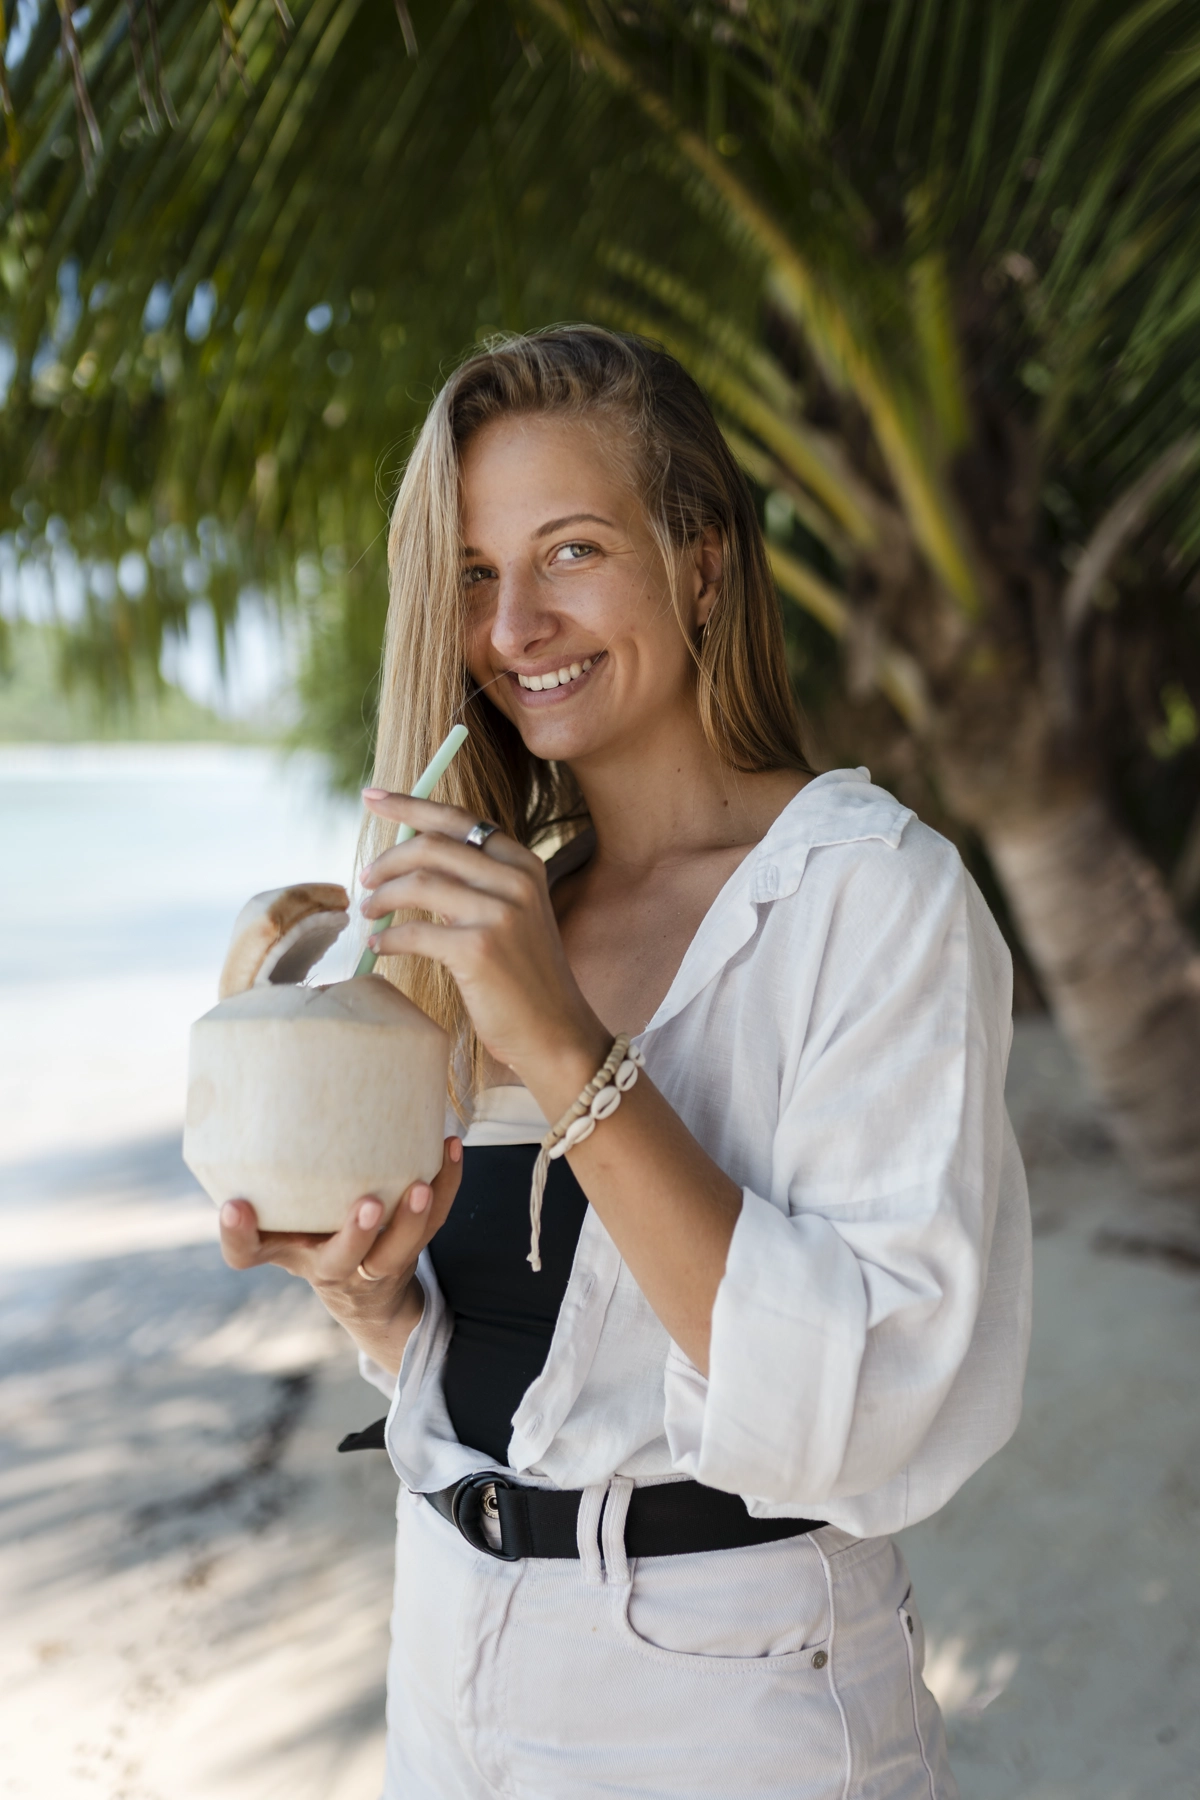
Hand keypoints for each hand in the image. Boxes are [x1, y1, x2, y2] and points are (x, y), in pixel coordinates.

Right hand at [218, 1136, 463, 1373]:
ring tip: (420, 1185)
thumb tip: (258, 1066)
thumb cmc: (306, 1221)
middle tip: (368, 1204)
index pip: (247, 1251)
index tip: (235, 1205)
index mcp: (282, 1247)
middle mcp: (324, 1261)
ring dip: (411, 1220)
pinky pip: (434, 1224)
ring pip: (394, 1251)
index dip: (239, 1233)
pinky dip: (445, 1186)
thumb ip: (269, 1159)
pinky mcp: (407, 1250)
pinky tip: (450, 1147)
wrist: (361, 1288)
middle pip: (338, 1261)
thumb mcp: (280, 1205)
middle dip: (354, 1235)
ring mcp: (369, 1262)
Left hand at [360, 792, 608, 1091]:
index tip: (371, 797)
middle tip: (365, 879)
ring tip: (369, 913)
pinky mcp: (479, 949)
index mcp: (523, 864)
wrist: (555, 1031)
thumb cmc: (523, 976)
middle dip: (388, 858)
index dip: (410, 804)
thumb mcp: (512, 914)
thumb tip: (410, 855)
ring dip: (382, 897)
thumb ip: (474, 880)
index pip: (458, 819)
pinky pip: (413, 931)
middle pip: (431, 845)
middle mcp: (516, 880)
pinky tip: (379, 947)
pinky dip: (387, 938)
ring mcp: (500, 914)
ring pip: (418, 883)